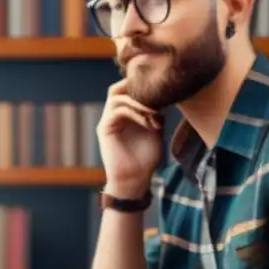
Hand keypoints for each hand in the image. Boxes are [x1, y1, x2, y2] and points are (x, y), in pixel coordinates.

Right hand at [97, 79, 162, 197]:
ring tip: (154, 112)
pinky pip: (117, 111)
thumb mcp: (155, 131)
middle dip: (134, 88)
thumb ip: (155, 114)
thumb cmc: (145, 160)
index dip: (141, 87)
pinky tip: (148, 122)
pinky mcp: (104, 129)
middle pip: (116, 89)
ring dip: (138, 102)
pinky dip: (134, 112)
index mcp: (123, 115)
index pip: (126, 91)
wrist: (134, 181)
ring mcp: (107, 122)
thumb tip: (163, 97)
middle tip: (153, 94)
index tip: (162, 93)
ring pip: (116, 97)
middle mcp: (112, 116)